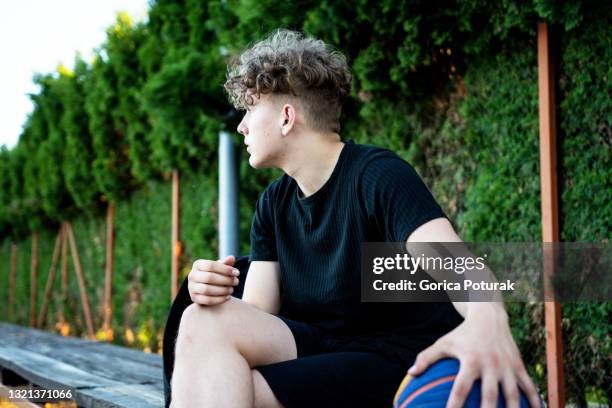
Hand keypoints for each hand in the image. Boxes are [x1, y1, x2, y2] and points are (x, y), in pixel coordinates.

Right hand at [188, 255, 239, 305]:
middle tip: (236, 282)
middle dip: (225, 280)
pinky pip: (207, 300)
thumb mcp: (220, 267)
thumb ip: (226, 263)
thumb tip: (231, 258)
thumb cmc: (216, 274)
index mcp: (198, 264)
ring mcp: (191, 287)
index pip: (211, 265)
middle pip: (209, 277)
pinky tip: (228, 297)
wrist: (207, 287)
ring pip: (207, 290)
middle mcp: (192, 275)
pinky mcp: (194, 298)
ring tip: (232, 290)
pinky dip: (219, 299)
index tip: (237, 273)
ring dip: (222, 290)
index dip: (225, 269)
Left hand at [408, 304, 540, 407]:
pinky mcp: (519, 366)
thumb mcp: (443, 343)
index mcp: (471, 361)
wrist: (489, 316)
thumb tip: (410, 374)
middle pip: (490, 396)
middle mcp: (491, 365)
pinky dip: (536, 402)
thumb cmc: (462, 334)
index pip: (460, 389)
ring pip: (513, 395)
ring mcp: (507, 366)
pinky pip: (530, 388)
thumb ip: (426, 358)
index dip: (454, 406)